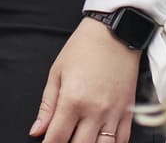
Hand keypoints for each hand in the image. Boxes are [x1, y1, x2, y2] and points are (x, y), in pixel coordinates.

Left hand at [31, 18, 141, 142]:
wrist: (114, 33)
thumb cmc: (83, 48)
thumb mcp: (57, 73)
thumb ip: (47, 105)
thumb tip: (37, 130)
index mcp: (73, 100)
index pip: (57, 138)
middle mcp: (95, 111)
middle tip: (62, 140)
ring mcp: (114, 113)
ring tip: (81, 140)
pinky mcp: (129, 112)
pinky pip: (122, 141)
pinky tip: (101, 142)